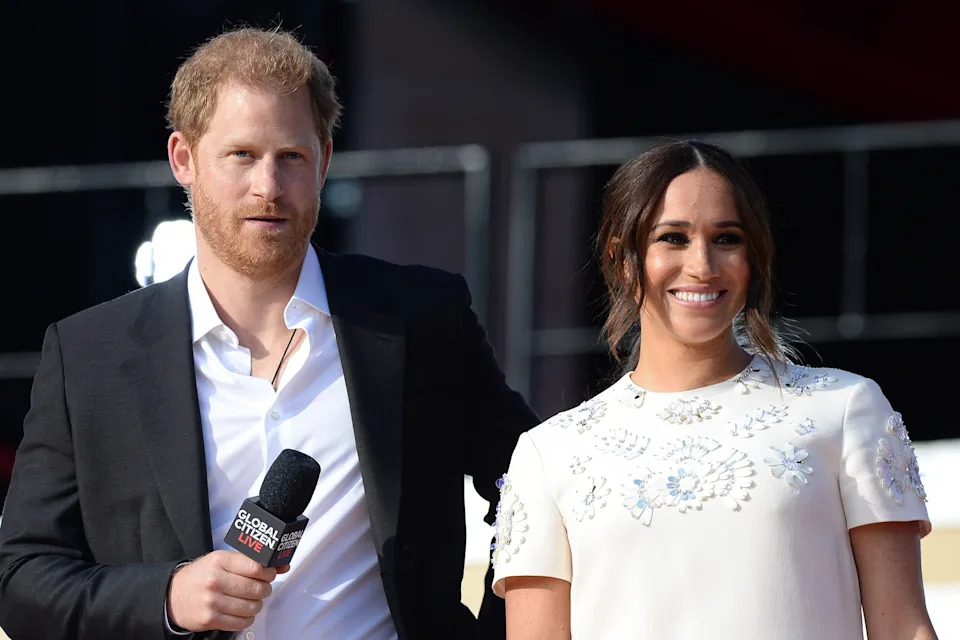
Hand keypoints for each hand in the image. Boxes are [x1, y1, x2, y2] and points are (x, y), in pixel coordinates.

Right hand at [166, 550, 290, 631]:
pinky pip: (242, 622)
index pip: (256, 567)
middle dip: (264, 589)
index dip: (268, 572)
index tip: (269, 574)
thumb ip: (250, 562)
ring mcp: (213, 601)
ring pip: (252, 606)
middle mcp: (216, 580)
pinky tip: (240, 611)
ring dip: (256, 604)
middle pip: (257, 588)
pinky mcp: (211, 619)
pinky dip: (246, 618)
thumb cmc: (200, 576)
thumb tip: (282, 565)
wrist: (173, 596)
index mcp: (220, 561)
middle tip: (260, 588)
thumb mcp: (222, 561)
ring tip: (249, 600)